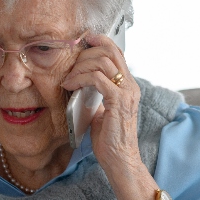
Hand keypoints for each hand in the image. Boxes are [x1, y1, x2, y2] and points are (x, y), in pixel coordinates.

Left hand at [61, 33, 142, 179]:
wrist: (120, 160)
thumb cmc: (110, 139)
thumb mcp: (101, 111)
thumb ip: (96, 96)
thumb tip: (80, 84)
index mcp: (128, 85)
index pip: (117, 53)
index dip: (100, 41)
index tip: (83, 40)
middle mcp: (130, 85)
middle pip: (110, 51)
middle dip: (85, 53)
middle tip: (69, 65)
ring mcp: (126, 92)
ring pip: (102, 62)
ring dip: (80, 66)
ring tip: (68, 78)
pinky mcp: (118, 101)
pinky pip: (96, 78)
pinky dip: (79, 78)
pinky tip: (70, 85)